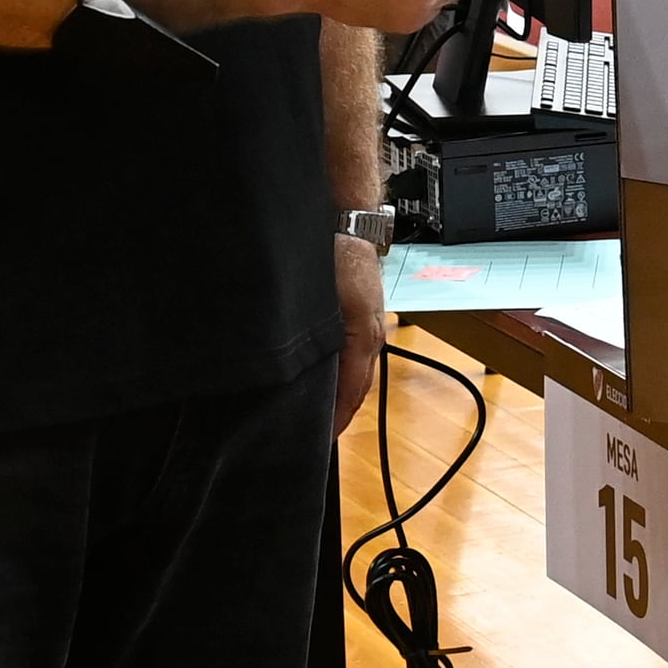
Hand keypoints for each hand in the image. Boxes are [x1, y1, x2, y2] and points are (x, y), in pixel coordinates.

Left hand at [333, 235, 386, 438]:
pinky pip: (356, 359)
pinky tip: (326, 383)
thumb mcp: (319, 304)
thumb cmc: (336, 259)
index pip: (350, 393)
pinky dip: (343, 378)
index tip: (319, 442)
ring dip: (342, 399)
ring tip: (320, 419)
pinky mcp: (364, 321)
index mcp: (363, 340)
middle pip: (357, 390)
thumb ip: (314, 341)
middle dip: (339, 416)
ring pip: (358, 376)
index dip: (335, 420)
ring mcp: (370, 330)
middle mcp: (371, 339)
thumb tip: (296, 375)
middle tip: (316, 439)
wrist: (348, 224)